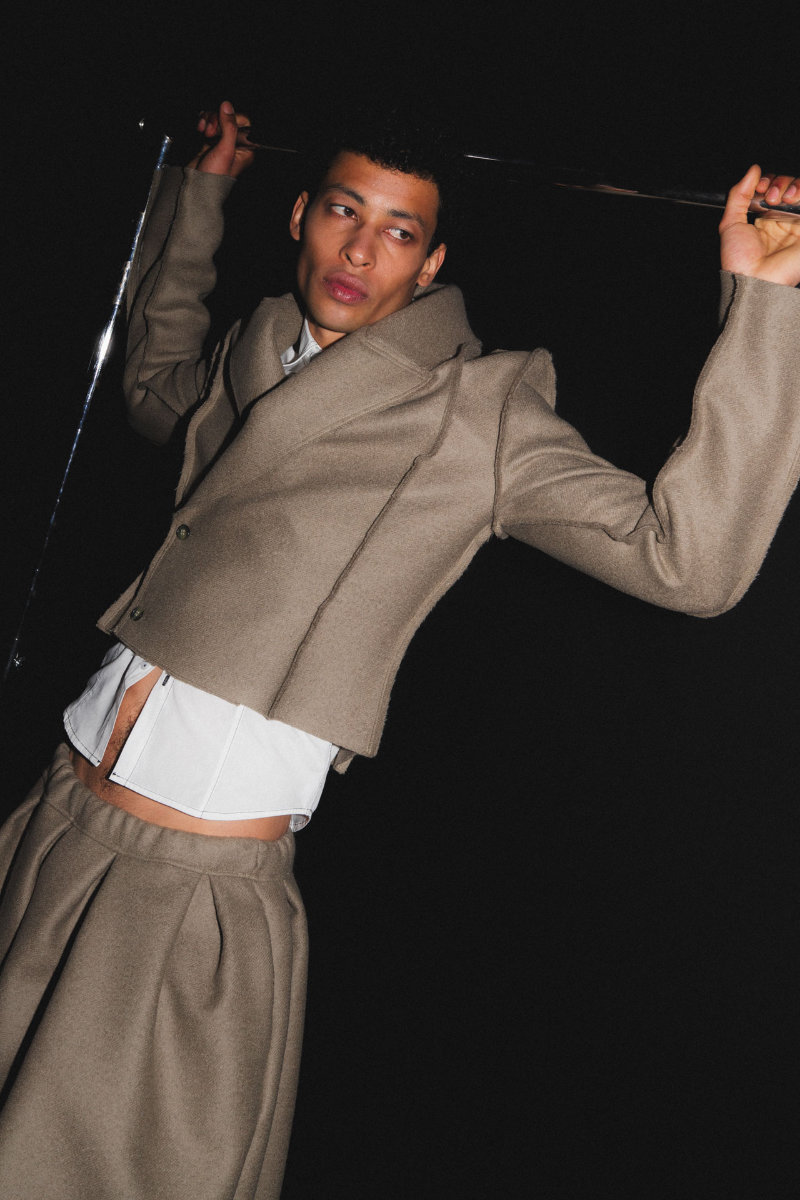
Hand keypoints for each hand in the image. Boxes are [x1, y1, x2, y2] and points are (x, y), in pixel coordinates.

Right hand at [187, 101, 255, 178]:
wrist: (197, 185)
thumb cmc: (214, 175)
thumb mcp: (225, 150)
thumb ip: (229, 127)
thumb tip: (227, 107)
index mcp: (246, 147)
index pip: (244, 122)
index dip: (231, 119)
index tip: (222, 124)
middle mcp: (236, 143)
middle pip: (229, 118)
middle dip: (217, 121)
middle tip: (210, 133)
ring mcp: (222, 141)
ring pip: (218, 119)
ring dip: (209, 121)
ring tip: (204, 132)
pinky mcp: (210, 140)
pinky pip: (209, 123)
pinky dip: (204, 123)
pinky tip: (201, 130)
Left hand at [719, 164, 799, 285]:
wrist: (753, 279)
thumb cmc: (740, 261)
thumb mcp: (730, 224)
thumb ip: (738, 195)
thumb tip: (753, 171)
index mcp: (765, 219)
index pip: (773, 188)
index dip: (768, 182)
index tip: (759, 188)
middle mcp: (783, 220)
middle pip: (790, 186)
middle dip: (780, 183)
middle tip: (770, 197)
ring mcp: (797, 224)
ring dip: (792, 186)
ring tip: (782, 199)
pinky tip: (792, 200)